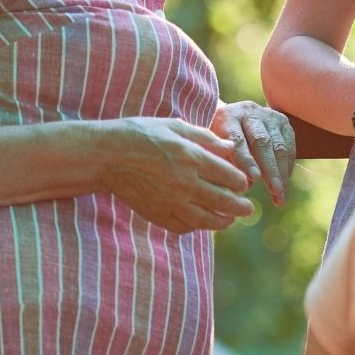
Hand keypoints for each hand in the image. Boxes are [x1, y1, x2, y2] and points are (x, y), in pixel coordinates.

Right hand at [100, 116, 254, 233]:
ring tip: (231, 220)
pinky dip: (197, 227)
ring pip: (206, 220)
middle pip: (223, 201)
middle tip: (248, 210)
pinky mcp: (156, 213)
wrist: (106, 156)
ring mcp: (170, 201)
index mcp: (191, 158)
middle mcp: (184, 182)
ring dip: (223, 222)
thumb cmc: (141, 134)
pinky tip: (203, 222)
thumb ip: (206, 138)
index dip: (241, 182)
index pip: (229, 177)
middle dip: (240, 207)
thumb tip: (232, 148)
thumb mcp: (176, 127)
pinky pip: (183, 226)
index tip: (243, 183)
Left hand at [216, 100, 295, 206]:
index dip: (246, 160)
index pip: (238, 140)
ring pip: (279, 145)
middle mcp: (249, 112)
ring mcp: (268, 115)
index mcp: (227, 117)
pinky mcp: (283, 121)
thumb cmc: (218, 141)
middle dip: (270, 169)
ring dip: (282, 173)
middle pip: (262, 142)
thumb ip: (226, 164)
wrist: (230, 117)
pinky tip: (284, 183)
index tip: (254, 179)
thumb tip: (248, 184)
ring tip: (281, 195)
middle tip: (275, 190)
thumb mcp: (214, 149)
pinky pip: (290, 146)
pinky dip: (287, 166)